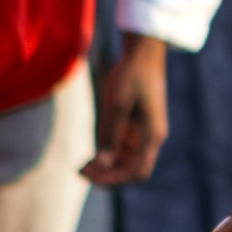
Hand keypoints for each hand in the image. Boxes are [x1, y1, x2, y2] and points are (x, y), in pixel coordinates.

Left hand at [84, 37, 169, 187]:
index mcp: (152, 134)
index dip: (113, 178)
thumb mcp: (117, 104)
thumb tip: (101, 164)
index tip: (89, 174)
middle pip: (132, 169)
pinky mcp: (137, 126)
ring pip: (126, 160)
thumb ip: (110, 135)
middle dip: (107, 175)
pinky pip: (123, 148)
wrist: (143, 53)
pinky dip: (108, 154)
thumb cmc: (132, 75)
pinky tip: (90, 154)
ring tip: (81, 165)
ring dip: (106, 166)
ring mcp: (145, 132)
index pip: (137, 171)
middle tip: (80, 171)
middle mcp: (151, 137)